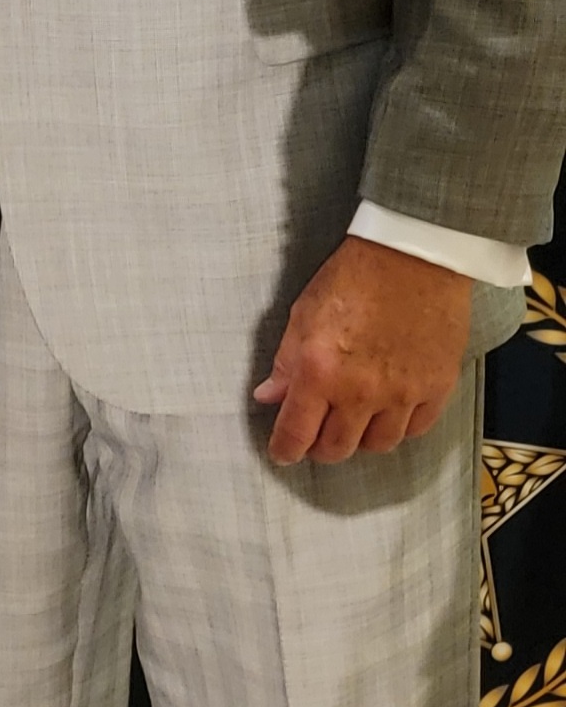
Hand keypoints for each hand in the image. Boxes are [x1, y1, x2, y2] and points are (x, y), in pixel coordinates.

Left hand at [253, 233, 469, 465]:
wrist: (415, 254)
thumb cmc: (354, 277)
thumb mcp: (304, 314)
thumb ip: (286, 362)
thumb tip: (269, 396)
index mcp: (320, 373)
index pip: (296, 434)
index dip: (285, 450)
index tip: (283, 452)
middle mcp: (361, 392)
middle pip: (338, 448)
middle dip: (320, 448)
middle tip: (316, 435)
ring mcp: (403, 393)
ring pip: (378, 444)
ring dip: (360, 439)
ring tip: (354, 422)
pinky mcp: (437, 386)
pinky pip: (416, 428)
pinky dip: (399, 427)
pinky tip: (389, 412)